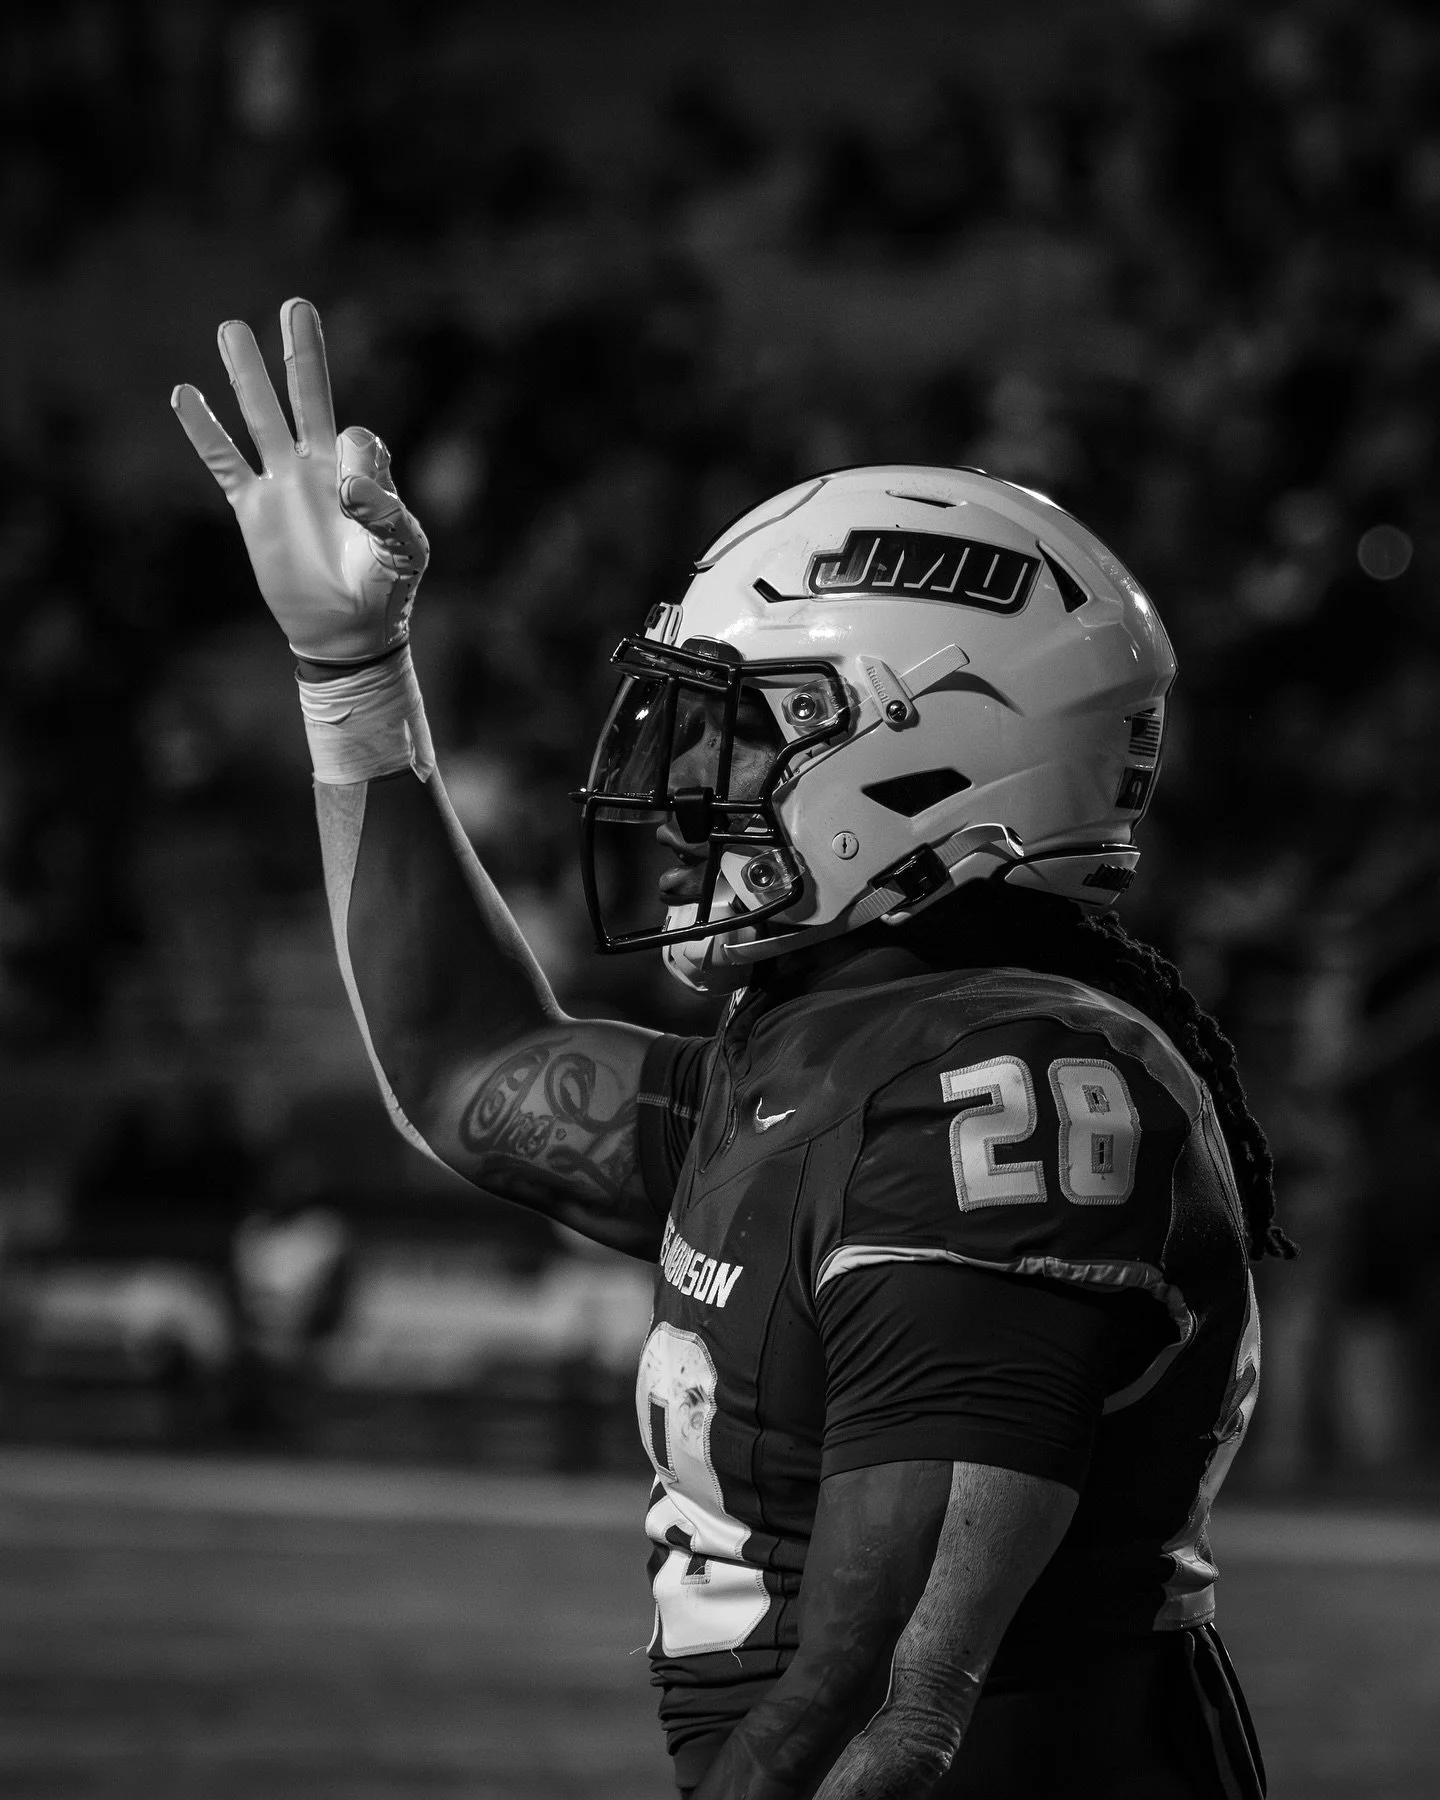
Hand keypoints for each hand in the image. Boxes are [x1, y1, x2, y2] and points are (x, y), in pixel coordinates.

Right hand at [171, 298, 428, 663]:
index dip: (356, 461)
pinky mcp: (253, 509)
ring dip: (247, 376)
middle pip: (308, 397)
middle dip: (302, 354)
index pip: (356, 439)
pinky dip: (204, 431)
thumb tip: (346, 485)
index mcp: (363, 472)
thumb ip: (386, 511)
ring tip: (231, 329)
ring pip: (261, 417)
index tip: (356, 504)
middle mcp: (320, 467)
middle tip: (297, 306)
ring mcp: (283, 484)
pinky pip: (224, 463)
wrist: (348, 631)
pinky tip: (184, 396)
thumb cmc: (387, 589)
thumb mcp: (405, 551)